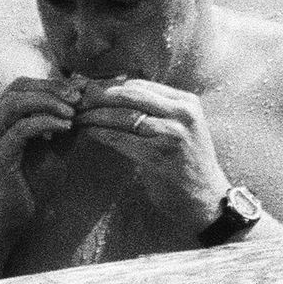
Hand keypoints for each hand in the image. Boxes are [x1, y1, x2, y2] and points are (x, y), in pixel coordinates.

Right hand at [0, 76, 82, 239]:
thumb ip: (64, 128)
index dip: (51, 83)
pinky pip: (19, 131)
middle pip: (17, 88)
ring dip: (48, 101)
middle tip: (79, 96)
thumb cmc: (31, 188)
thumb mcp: (54, 152)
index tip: (81, 88)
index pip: (22, 86)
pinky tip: (66, 128)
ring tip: (73, 111)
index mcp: (0, 120)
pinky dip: (45, 123)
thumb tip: (84, 103)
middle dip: (51, 87)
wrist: (13, 223)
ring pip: (15, 103)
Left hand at [71, 76, 230, 235]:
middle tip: (77, 100)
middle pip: (129, 95)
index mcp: (187, 102)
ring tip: (76, 116)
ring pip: (122, 115)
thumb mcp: (182, 127)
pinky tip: (86, 132)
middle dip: (98, 96)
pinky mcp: (157, 155)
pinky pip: (119, 138)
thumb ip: (159, 110)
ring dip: (94, 115)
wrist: (206, 198)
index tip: (89, 90)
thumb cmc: (186, 163)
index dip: (110, 85)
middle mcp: (182, 113)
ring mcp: (171, 133)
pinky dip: (98, 133)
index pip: (140, 85)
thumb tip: (117, 93)